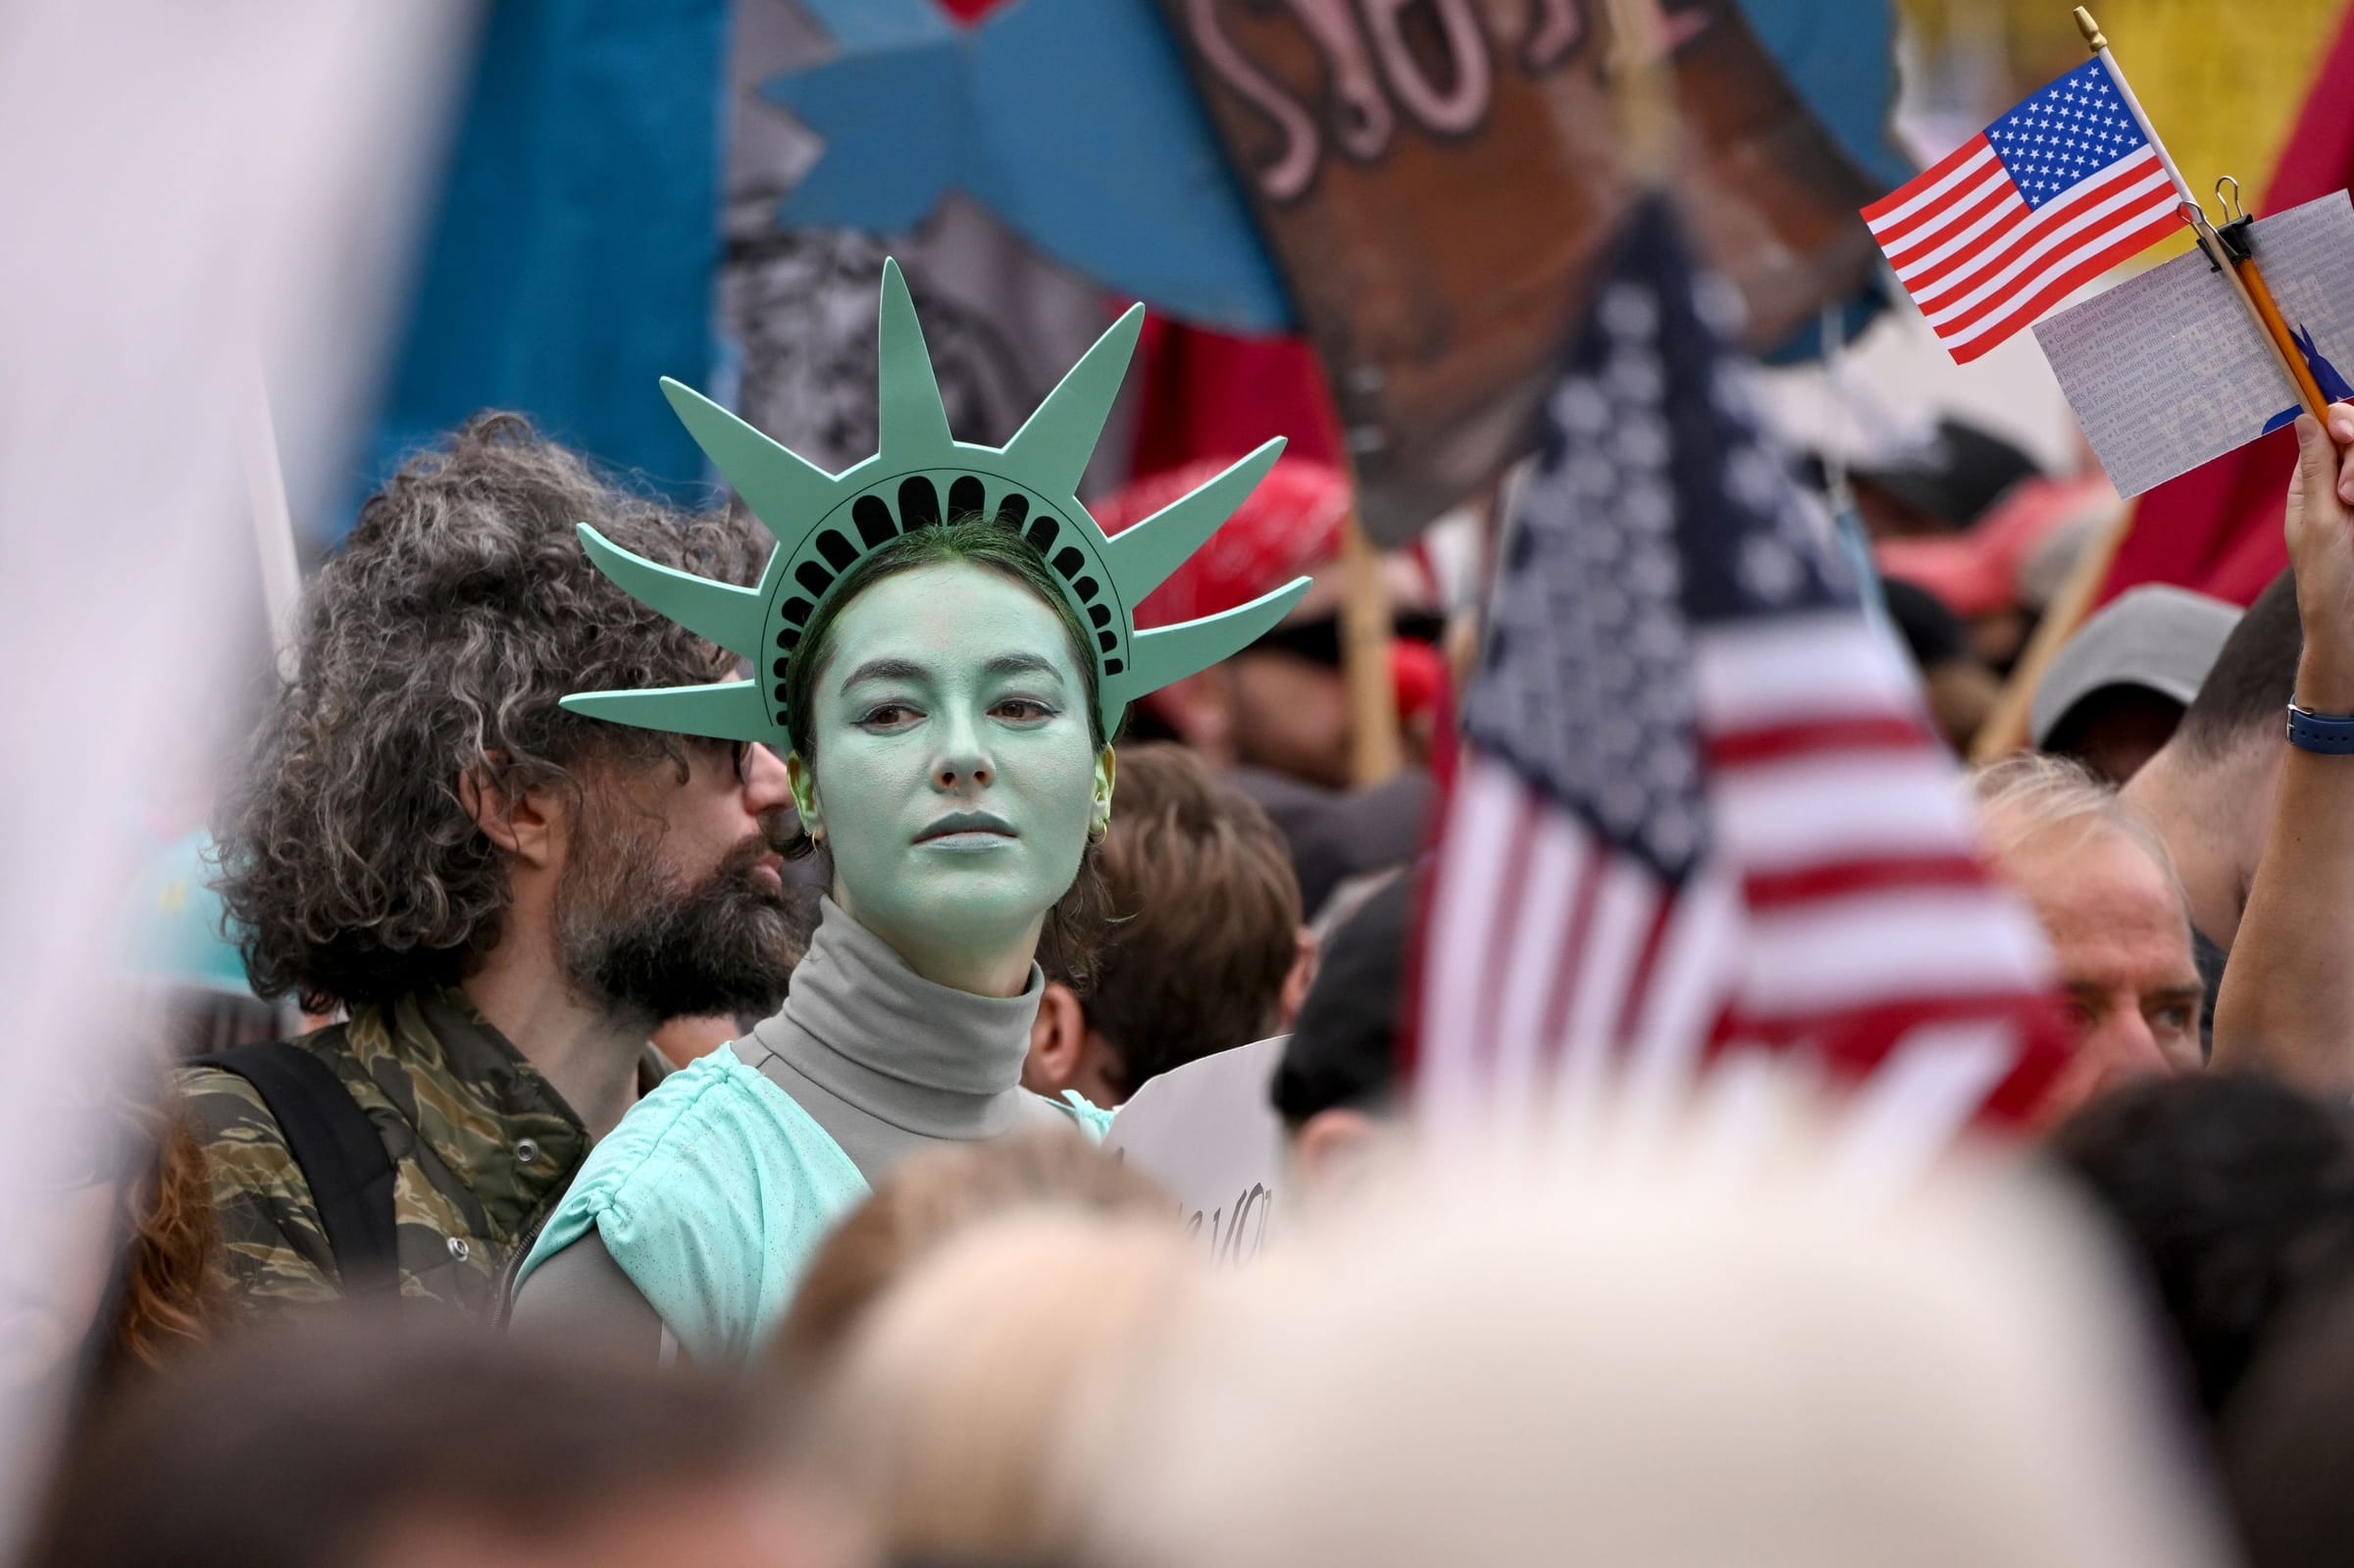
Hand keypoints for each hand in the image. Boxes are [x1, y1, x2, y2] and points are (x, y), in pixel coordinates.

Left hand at [2286, 407, 2353, 710]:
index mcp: (2312, 481)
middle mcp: (2342, 482)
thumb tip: (2306, 418)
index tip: (2343, 430)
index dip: (2342, 421)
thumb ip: (2318, 468)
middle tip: (2348, 494)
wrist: (2350, 618)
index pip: (2331, 430)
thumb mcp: (2318, 518)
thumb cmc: (2326, 576)